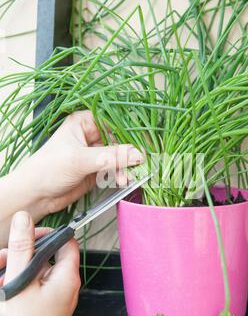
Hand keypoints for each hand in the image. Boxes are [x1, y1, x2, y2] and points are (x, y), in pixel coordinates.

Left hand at [0, 111, 143, 246]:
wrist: (35, 196)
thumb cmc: (46, 170)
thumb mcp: (79, 159)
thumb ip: (110, 157)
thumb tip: (135, 154)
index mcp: (82, 123)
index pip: (111, 120)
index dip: (128, 128)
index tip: (144, 137)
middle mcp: (89, 137)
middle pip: (118, 139)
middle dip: (128, 151)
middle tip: (139, 160)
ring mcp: (94, 154)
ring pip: (119, 156)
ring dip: (125, 166)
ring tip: (126, 176)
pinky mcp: (96, 171)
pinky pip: (115, 170)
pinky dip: (121, 175)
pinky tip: (122, 180)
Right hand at [0, 211, 79, 315]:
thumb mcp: (19, 282)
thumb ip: (21, 248)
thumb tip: (24, 220)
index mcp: (66, 277)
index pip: (66, 242)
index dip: (46, 234)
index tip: (25, 235)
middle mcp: (65, 286)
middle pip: (47, 256)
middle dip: (22, 254)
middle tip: (2, 259)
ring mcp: (55, 298)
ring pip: (36, 272)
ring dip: (16, 269)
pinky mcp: (45, 308)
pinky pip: (33, 287)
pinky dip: (18, 284)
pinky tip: (4, 289)